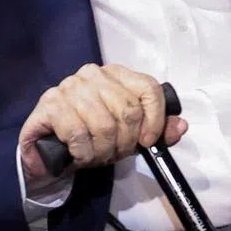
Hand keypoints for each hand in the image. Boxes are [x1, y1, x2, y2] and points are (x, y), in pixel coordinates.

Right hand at [18, 63, 187, 186]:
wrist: (49, 152)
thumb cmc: (93, 138)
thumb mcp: (130, 135)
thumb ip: (158, 131)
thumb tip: (181, 126)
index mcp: (117, 74)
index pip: (149, 88)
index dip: (155, 118)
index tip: (148, 141)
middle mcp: (93, 74)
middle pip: (128, 110)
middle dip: (126, 142)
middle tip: (116, 154)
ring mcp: (69, 86)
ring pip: (104, 125)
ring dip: (103, 151)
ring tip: (97, 156)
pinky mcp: (49, 103)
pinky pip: (78, 133)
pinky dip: (84, 153)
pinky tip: (80, 156)